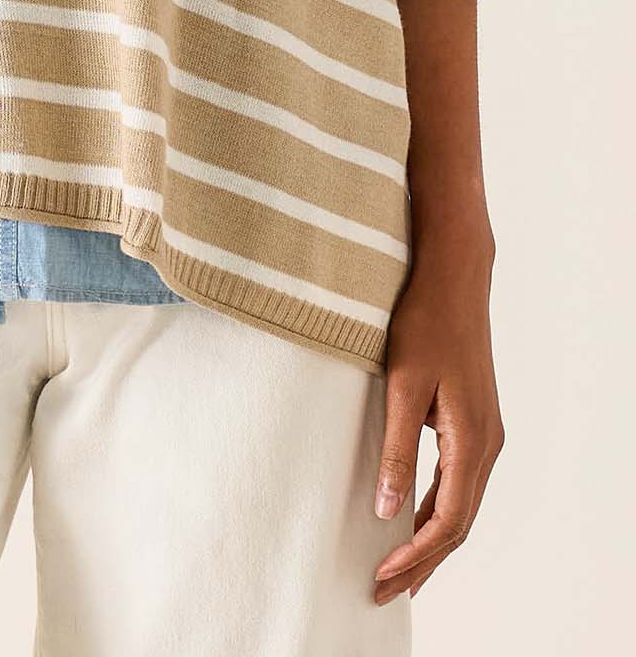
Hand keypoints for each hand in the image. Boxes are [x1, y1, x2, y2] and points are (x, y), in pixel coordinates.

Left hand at [372, 234, 503, 604]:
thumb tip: (386, 510)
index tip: (381, 578)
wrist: (453, 278)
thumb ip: (396, 450)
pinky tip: (412, 518)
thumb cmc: (425, 323)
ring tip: (397, 569)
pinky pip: (459, 482)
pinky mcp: (474, 421)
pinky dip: (437, 510)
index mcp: (472, 442)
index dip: (415, 556)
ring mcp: (485, 433)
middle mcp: (487, 445)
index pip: (446, 521)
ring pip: (461, 506)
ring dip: (430, 540)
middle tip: (384, 591)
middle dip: (422, 562)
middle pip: (458, 524)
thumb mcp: (402, 386)